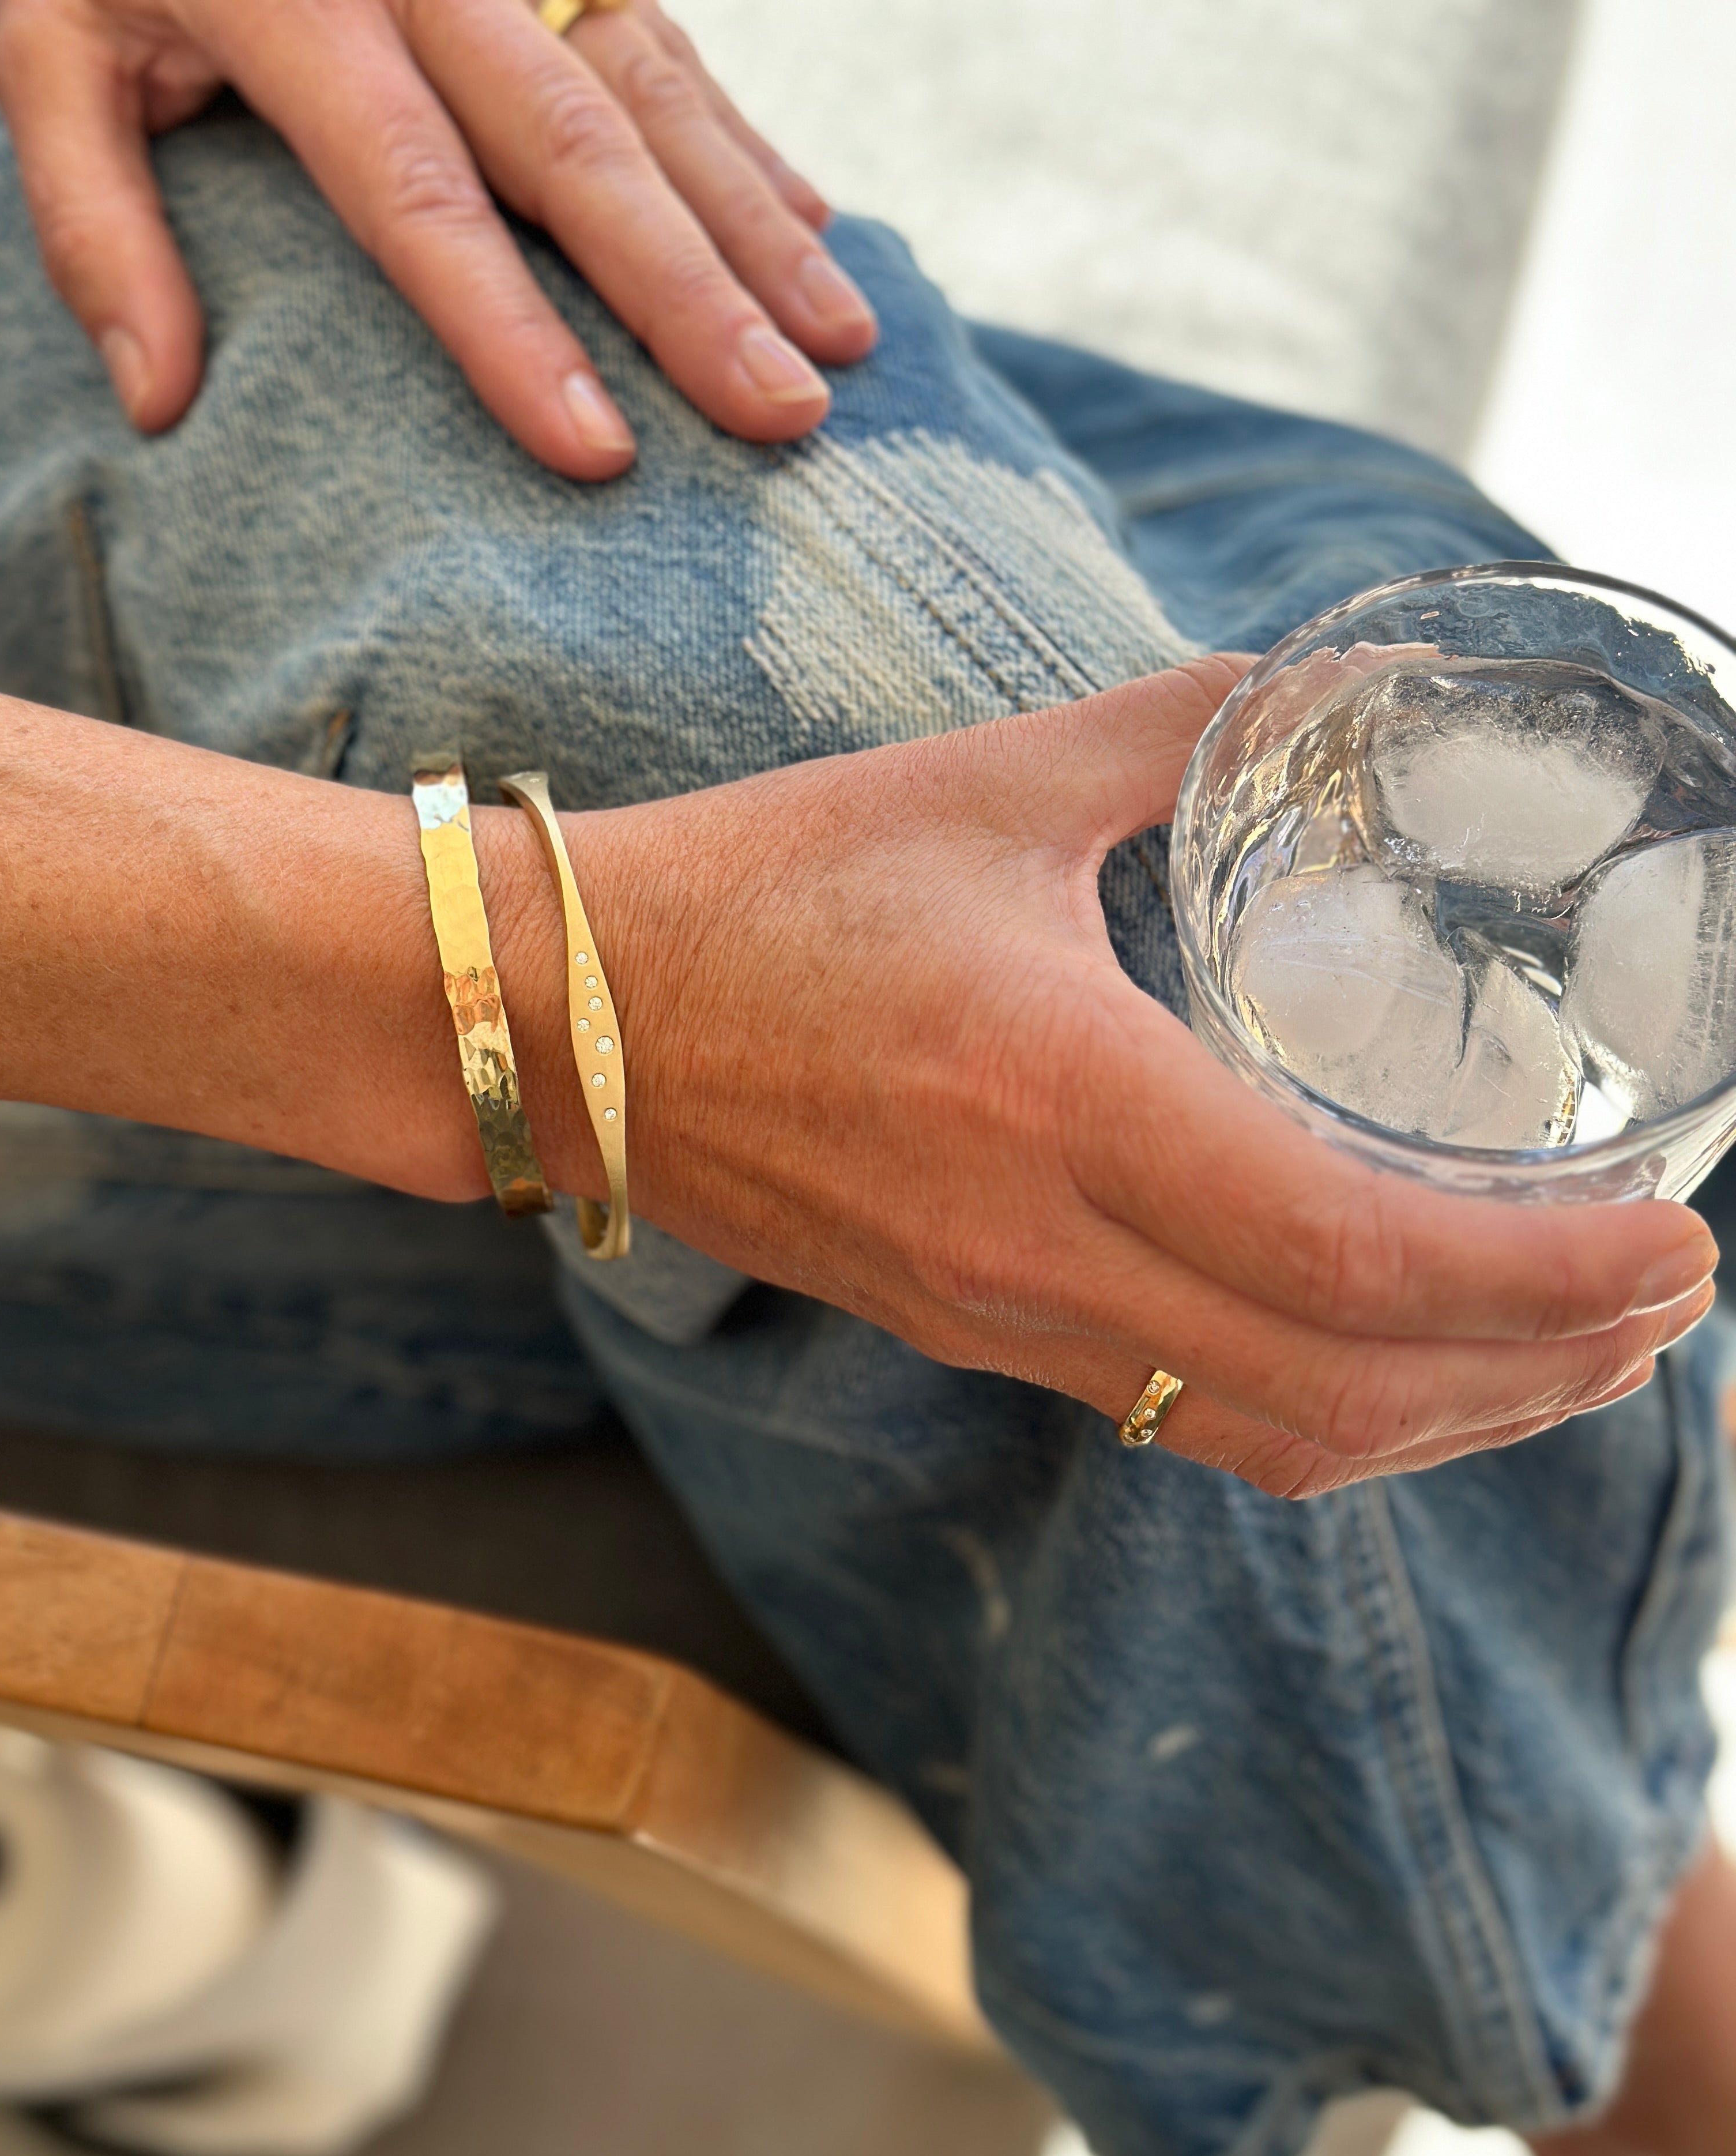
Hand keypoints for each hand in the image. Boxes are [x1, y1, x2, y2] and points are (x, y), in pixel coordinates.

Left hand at [0, 0, 875, 476]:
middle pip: (578, 147)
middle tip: (786, 418)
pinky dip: (749, 149)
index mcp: (294, 0)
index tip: (598, 452)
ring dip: (759, 227)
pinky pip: (675, 46)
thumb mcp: (41, 46)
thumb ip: (90, 217)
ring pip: (657, 90)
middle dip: (695, 294)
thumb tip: (158, 399)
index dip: (512, 330)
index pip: (419, 194)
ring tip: (840, 351)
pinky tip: (817, 235)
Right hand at [567, 658, 1718, 1496]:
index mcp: (1055, 1095)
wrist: (563, 1024)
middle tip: (1669, 1307)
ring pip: (1274, 1439)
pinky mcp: (973, 1340)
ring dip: (1448, 1420)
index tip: (1672, 1248)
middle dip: (1541, 1370)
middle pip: (1344, 1389)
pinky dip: (1330, 1420)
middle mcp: (1035, 1248)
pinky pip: (1189, 1431)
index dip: (1539, 1279)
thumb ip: (1181, 727)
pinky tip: (1395, 1363)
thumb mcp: (985, 782)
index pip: (1349, 1254)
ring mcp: (1000, 1319)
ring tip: (1571, 1359)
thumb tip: (1327, 682)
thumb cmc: (762, 887)